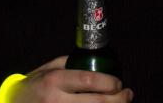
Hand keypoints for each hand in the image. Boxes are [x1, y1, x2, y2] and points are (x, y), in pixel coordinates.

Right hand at [9, 56, 133, 102]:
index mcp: (55, 80)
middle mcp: (56, 100)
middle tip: (128, 94)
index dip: (109, 83)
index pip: (88, 81)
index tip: (119, 83)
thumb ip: (71, 64)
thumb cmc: (34, 85)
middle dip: (117, 100)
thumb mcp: (49, 68)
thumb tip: (97, 64)